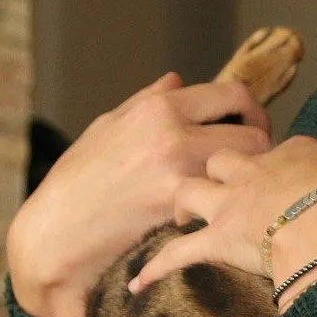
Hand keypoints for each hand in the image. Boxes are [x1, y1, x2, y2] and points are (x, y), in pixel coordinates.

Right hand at [7, 73, 273, 316]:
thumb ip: (147, 102)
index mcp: (158, 109)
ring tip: (243, 191)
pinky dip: (233, 207)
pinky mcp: (181, 213)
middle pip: (254, 132)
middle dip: (263, 147)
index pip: (232, 93)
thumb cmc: (76, 182)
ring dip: (252, 180)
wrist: (54, 235)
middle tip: (258, 164)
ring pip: (250, 170)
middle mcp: (173, 135)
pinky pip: (228, 202)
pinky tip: (224, 216)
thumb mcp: (107, 128)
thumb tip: (178, 81)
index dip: (252, 110)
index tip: (252, 125)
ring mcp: (179, 175)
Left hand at [127, 136, 316, 294]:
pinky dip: (155, 268)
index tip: (268, 174)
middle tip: (214, 186)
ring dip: (182, 205)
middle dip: (211, 168)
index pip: (267, 147)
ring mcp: (233, 204)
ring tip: (178, 219)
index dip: (263, 160)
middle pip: (219, 158)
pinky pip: (177, 254)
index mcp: (293, 152)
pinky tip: (137, 284)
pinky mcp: (220, 241)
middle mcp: (254, 170)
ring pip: (190, 192)